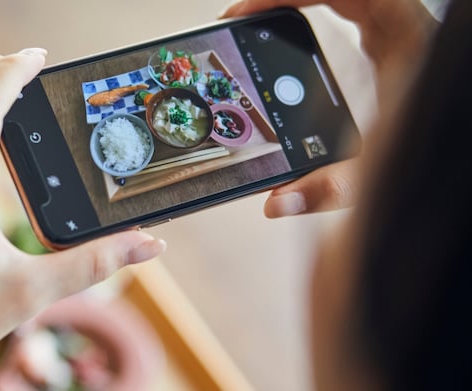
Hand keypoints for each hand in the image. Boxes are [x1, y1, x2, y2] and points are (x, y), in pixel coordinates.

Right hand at [221, 0, 434, 216]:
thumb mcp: (383, 166)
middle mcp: (397, 23)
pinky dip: (309, 7)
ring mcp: (392, 25)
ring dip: (293, 0)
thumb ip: (334, 187)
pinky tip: (288, 28)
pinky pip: (342, 4)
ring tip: (256, 17)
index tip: (248, 13)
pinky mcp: (387, 35)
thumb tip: (280, 201)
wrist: (467, 131)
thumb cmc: (440, 133)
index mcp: (398, 38)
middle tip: (242, 17)